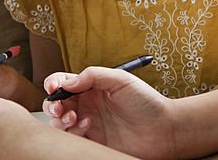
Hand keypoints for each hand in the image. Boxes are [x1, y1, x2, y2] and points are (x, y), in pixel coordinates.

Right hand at [42, 67, 179, 158]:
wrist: (164, 130)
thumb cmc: (147, 102)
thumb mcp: (120, 79)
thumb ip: (93, 75)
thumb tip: (69, 81)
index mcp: (92, 87)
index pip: (65, 82)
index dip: (54, 84)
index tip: (54, 88)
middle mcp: (88, 105)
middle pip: (58, 104)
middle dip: (53, 105)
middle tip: (59, 107)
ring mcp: (89, 123)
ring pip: (61, 122)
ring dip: (61, 119)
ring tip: (73, 117)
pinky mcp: (94, 142)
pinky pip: (73, 138)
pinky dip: (74, 132)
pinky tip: (87, 126)